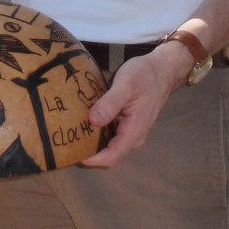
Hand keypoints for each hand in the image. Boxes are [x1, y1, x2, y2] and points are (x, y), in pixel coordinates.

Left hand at [79, 41, 189, 167]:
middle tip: (66, 137)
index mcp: (134, 131)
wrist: (162, 69)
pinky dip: (97, 129)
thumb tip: (93, 122)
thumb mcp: (126, 84)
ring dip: (91, 139)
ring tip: (71, 128)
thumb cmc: (145, 75)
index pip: (112, 156)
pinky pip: (110, 132)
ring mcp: (131, 131)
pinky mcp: (127, 124)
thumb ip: (110, 103)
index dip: (92, 159)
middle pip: (108, 153)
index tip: (72, 151)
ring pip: (108, 143)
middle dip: (88, 149)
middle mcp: (133, 136)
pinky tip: (83, 118)